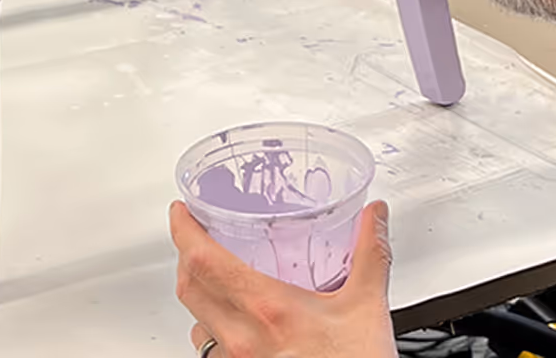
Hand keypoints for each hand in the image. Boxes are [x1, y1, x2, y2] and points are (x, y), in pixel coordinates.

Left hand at [171, 200, 396, 357]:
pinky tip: (234, 322)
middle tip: (194, 236)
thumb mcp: (366, 306)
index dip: (183, 230)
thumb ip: (370, 254)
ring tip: (212, 278)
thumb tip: (373, 216)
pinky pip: (212, 351)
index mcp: (268, 309)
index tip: (182, 211)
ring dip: (197, 296)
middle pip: (188, 288)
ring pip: (196, 322)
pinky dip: (213, 328)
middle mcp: (243, 338)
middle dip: (185, 256)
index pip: (203, 260)